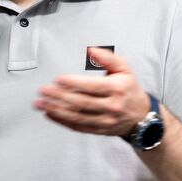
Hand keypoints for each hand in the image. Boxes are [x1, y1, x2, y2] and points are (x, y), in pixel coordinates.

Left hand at [33, 47, 149, 135]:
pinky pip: (78, 127)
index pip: (92, 86)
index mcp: (117, 89)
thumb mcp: (124, 68)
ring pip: (77, 117)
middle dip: (60, 96)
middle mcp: (111, 106)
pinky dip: (62, 121)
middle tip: (44, 91)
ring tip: (41, 103)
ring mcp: (105, 120)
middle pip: (82, 102)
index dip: (74, 83)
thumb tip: (92, 50)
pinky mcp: (99, 130)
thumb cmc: (129, 89)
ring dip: (56, 110)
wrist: (140, 115)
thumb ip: (108, 58)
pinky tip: (50, 113)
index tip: (58, 79)